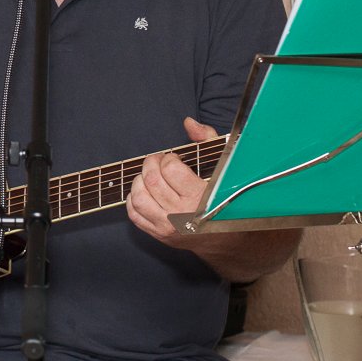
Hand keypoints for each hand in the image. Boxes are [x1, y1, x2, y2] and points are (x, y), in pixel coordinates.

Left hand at [125, 116, 214, 245]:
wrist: (229, 237)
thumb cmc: (227, 199)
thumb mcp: (223, 167)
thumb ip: (206, 141)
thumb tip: (188, 122)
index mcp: (200, 197)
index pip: (171, 169)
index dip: (168, 158)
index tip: (173, 158)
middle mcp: (182, 214)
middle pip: (152, 181)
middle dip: (150, 164)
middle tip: (157, 161)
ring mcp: (168, 226)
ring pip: (139, 198)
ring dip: (139, 181)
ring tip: (149, 176)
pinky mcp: (159, 235)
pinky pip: (135, 215)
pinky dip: (132, 200)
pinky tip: (143, 192)